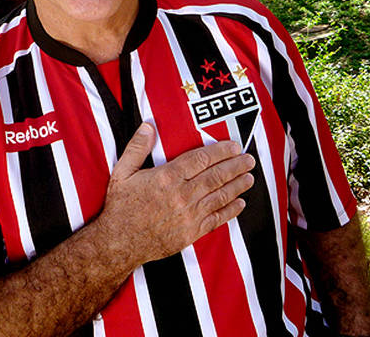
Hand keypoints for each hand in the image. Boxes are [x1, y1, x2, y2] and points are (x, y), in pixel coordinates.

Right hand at [98, 123, 254, 267]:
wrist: (119, 243)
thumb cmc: (120, 206)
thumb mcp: (122, 172)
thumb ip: (137, 148)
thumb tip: (148, 126)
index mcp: (167, 177)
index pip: (202, 159)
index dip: (221, 151)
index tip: (234, 146)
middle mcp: (182, 195)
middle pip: (216, 176)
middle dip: (236, 166)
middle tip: (249, 159)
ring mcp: (189, 215)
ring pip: (220, 196)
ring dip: (238, 185)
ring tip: (250, 177)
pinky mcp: (191, 233)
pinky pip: (217, 219)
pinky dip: (231, 210)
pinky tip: (240, 203)